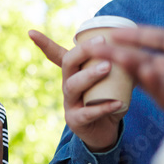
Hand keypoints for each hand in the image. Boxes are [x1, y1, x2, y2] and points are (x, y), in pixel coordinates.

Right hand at [30, 29, 123, 151]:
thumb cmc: (107, 99)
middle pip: (67, 64)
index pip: (56, 55)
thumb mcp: (109, 79)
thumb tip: (133, 42)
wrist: (105, 132)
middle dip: (83, 51)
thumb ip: (116, 63)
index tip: (30, 32)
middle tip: (102, 42)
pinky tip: (118, 103)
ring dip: (90, 74)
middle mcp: (67, 86)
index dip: (44, 44)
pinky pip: (88, 112)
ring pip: (73, 85)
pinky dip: (104, 107)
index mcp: (73, 73)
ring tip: (108, 67)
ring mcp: (69, 103)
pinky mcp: (76, 121)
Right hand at [85, 0, 163, 118]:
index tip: (109, 32)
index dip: (134, 35)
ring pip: (154, 79)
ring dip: (133, 68)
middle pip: (148, 59)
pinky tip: (143, 71)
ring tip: (114, 57)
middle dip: (121, 54)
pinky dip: (155, 86)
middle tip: (93, 48)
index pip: (158, 38)